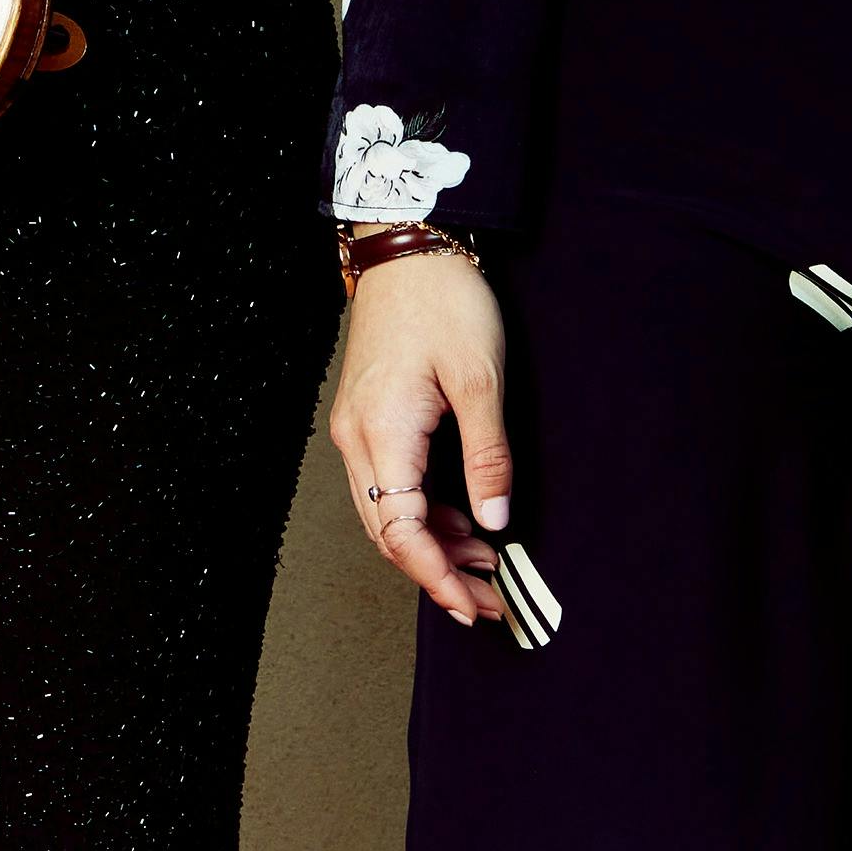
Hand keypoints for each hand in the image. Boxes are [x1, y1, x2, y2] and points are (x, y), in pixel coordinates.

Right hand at [324, 248, 511, 626]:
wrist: (406, 247)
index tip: (473, 603)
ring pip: (386, 513)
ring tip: (484, 564)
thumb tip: (493, 521)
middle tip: (487, 599)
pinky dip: (422, 513)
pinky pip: (388, 486)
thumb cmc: (441, 299)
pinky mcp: (368, 418)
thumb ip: (488, 457)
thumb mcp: (481, 378)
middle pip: (388, 532)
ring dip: (431, 545)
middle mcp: (358, 438)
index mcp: (382, 433)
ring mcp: (358, 428)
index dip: (437, 576)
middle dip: (437, 572)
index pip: (402, 532)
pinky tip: (461, 520)